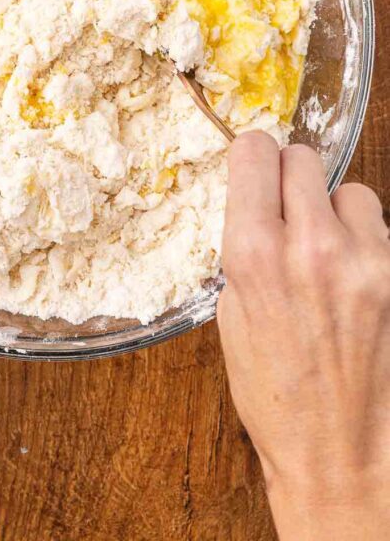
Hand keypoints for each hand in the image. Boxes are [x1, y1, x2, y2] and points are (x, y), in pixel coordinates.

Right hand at [217, 131, 389, 540]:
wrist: (338, 453)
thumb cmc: (276, 395)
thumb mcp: (231, 315)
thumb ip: (245, 250)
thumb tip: (258, 206)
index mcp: (254, 254)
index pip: (255, 153)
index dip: (251, 159)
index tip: (253, 168)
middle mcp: (310, 246)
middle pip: (301, 157)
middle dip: (288, 179)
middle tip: (285, 211)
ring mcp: (364, 260)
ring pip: (348, 188)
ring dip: (333, 210)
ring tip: (324, 252)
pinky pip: (379, 225)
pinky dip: (364, 239)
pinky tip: (352, 276)